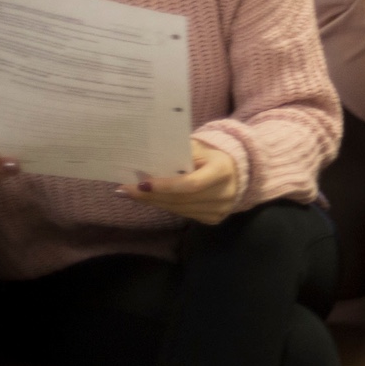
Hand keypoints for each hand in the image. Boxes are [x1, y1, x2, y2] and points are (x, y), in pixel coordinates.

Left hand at [122, 139, 239, 224]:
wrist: (240, 171)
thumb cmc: (214, 154)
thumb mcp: (200, 147)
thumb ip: (178, 152)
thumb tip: (147, 158)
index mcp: (222, 171)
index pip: (191, 184)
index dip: (165, 186)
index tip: (142, 183)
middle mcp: (224, 193)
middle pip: (181, 199)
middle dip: (150, 195)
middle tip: (125, 190)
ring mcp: (220, 209)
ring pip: (179, 209)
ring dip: (154, 202)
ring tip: (133, 194)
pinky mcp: (215, 218)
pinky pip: (184, 214)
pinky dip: (167, 206)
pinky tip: (154, 200)